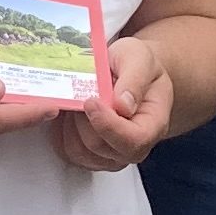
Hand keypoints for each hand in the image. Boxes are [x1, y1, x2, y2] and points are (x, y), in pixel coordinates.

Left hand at [55, 35, 174, 171]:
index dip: (108, 124)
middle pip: (101, 146)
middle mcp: (135, 147)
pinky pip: (67, 152)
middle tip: (84, 91)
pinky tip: (71, 112)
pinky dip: (62, 131)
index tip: (91, 101)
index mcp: (154, 124)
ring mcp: (112, 156)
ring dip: (71, 124)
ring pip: (80, 151)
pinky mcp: (91, 157)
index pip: (133, 140)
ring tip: (79, 100)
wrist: (128, 71)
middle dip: (84, 118)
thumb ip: (134, 78)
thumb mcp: (139, 57)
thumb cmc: (136, 64)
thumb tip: (123, 105)